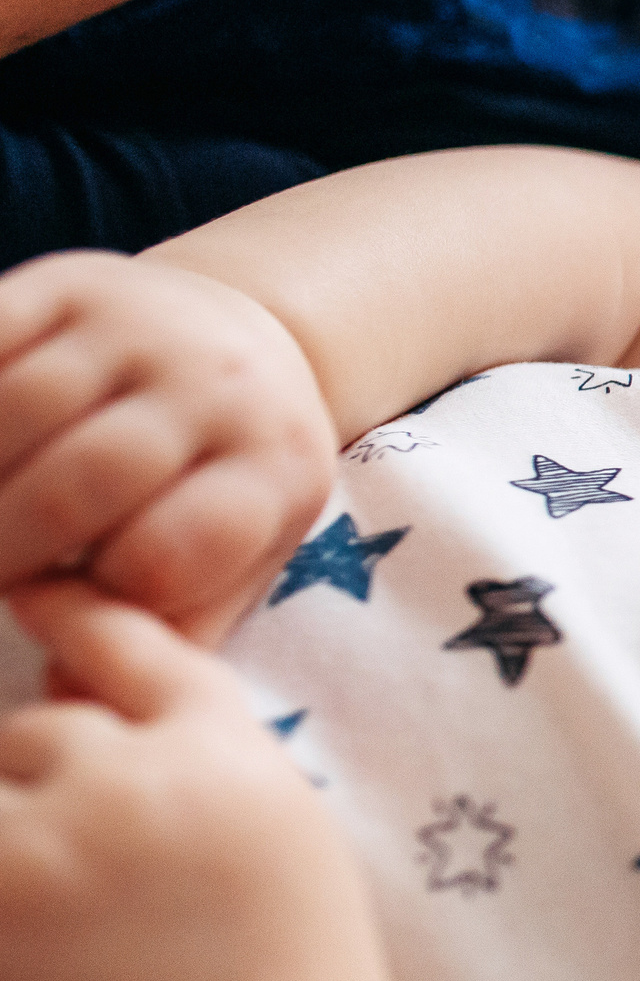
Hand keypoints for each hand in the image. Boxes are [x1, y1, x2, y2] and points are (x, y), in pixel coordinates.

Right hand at [0, 253, 335, 642]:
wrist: (242, 345)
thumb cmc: (221, 487)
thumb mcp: (235, 561)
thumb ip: (166, 635)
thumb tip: (69, 699)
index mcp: (273, 466)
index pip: (171, 553)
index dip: (98, 594)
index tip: (57, 605)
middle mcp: (218, 384)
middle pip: (86, 478)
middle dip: (7, 546)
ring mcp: (141, 325)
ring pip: (15, 408)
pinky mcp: (68, 281)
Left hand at [0, 583, 429, 980]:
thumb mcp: (275, 830)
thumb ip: (196, 751)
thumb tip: (64, 688)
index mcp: (232, 750)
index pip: (130, 643)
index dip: (74, 617)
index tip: (33, 595)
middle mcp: (144, 778)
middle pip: (38, 730)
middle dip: (41, 784)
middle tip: (83, 870)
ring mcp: (56, 846)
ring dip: (11, 832)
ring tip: (68, 919)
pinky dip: (4, 883)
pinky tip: (34, 932)